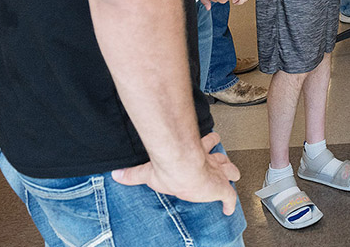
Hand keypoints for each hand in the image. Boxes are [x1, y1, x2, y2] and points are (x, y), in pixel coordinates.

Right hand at [112, 131, 240, 215]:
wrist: (183, 170)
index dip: (208, 143)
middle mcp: (208, 161)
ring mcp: (217, 175)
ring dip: (231, 174)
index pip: (205, 144)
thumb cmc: (169, 169)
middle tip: (223, 160)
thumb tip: (116, 174)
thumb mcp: (148, 172)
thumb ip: (133, 174)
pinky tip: (229, 210)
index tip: (210, 140)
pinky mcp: (222, 189)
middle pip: (220, 156)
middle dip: (222, 158)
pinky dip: (230, 204)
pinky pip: (230, 198)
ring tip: (233, 177)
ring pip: (230, 171)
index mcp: (196, 153)